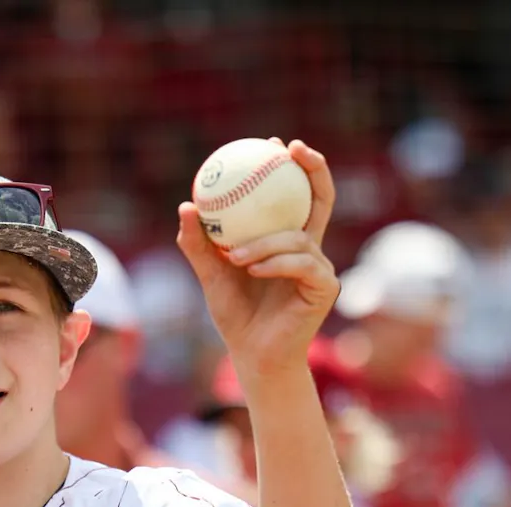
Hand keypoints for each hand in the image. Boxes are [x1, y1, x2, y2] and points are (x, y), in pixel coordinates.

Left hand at [176, 139, 338, 389]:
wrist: (253, 356)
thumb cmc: (235, 316)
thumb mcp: (211, 275)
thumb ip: (199, 244)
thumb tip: (185, 206)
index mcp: (288, 241)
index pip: (295, 196)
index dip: (291, 167)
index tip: (273, 145)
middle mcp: (310, 249)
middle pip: (321, 199)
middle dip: (313, 169)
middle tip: (291, 150)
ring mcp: (321, 268)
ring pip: (298, 238)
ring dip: (264, 243)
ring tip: (235, 256)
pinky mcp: (325, 288)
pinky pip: (302, 264)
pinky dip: (275, 264)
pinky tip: (253, 270)